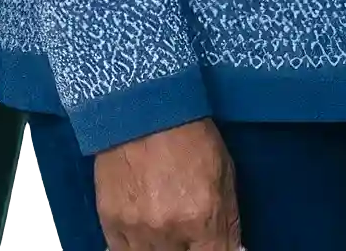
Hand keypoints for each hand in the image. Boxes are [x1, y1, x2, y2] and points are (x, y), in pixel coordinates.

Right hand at [94, 119, 239, 250]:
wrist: (142, 109)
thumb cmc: (189, 134)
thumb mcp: (224, 172)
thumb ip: (229, 219)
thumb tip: (235, 250)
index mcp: (201, 216)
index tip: (217, 248)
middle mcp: (167, 231)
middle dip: (191, 249)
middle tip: (192, 237)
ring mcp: (136, 231)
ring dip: (166, 250)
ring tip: (171, 235)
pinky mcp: (110, 224)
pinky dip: (138, 250)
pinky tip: (147, 238)